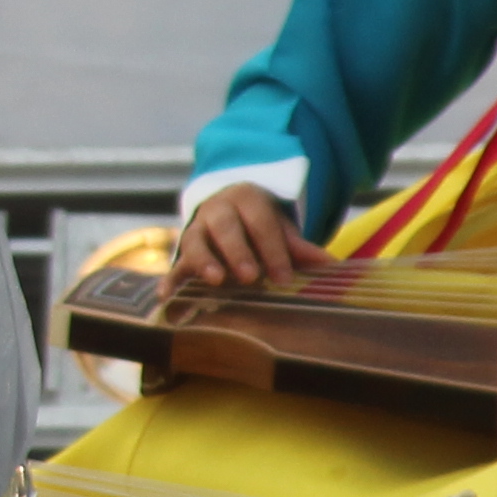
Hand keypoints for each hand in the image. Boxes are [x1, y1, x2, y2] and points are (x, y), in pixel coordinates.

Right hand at [168, 182, 316, 294]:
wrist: (227, 207)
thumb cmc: (258, 224)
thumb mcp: (279, 229)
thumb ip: (299, 247)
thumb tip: (331, 265)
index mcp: (246, 199)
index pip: (260, 222)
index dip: (272, 250)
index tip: (284, 278)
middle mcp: (217, 209)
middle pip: (225, 227)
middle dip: (237, 251)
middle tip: (250, 276)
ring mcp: (195, 228)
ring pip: (194, 240)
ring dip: (204, 260)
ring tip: (215, 280)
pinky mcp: (181, 250)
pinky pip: (174, 263)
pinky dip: (169, 279)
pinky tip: (166, 296)